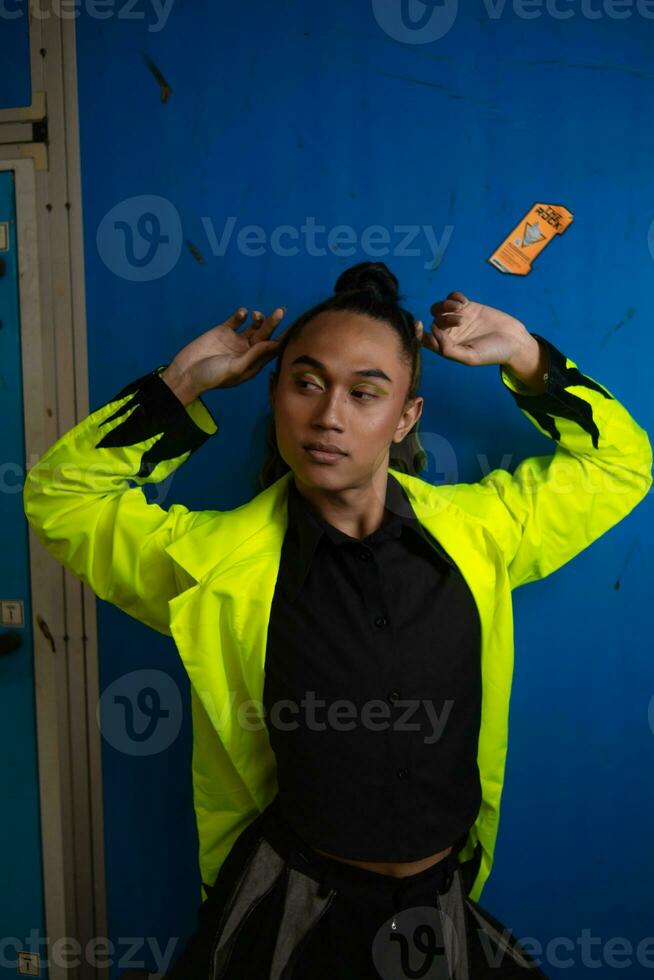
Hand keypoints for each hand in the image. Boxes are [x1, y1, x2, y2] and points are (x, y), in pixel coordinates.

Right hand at [162, 307, 289, 401]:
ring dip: (258, 319)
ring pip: (253, 326)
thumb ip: (254, 355)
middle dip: (274, 323)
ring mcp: (235, 340)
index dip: (284, 339)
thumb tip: (272, 343)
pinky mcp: (222, 331)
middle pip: (265, 335)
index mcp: (253, 363)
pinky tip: (242, 313)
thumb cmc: (212, 377)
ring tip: (257, 315)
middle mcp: (247, 351)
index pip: (273, 350)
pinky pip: (236, 320)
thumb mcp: (235, 368)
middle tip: (281, 311)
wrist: (186, 373)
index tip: (295, 328)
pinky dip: (241, 315)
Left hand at [415, 291, 531, 367]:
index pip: (425, 340)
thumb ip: (448, 349)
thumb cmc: (492, 353)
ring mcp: (458, 318)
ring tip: (460, 308)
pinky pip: (453, 297)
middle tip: (461, 320)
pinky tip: (464, 302)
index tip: (419, 324)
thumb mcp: (470, 357)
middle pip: (434, 320)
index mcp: (447, 347)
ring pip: (440, 308)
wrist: (514, 341)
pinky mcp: (468, 307)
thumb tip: (433, 332)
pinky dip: (454, 297)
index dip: (417, 332)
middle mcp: (450, 333)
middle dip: (444, 318)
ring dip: (446, 305)